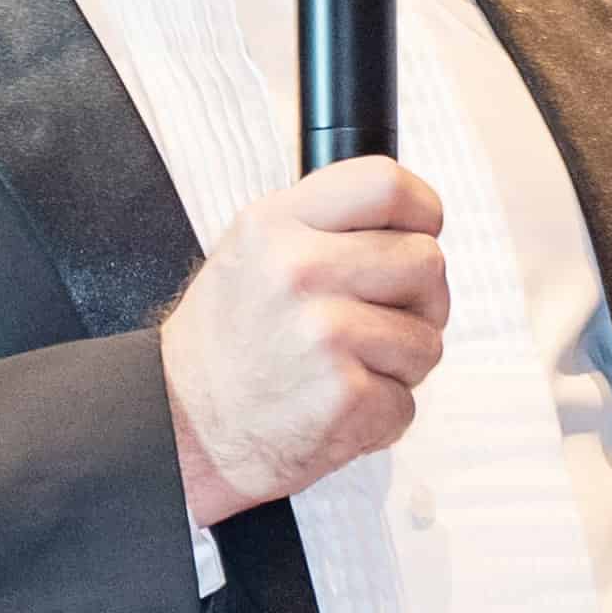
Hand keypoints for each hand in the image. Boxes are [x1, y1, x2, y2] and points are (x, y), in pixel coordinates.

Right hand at [161, 158, 447, 525]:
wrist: (183, 428)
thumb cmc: (228, 344)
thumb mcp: (253, 253)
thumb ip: (321, 226)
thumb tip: (410, 221)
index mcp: (276, 224)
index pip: (385, 184)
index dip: (422, 211)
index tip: (420, 233)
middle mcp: (299, 270)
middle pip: (425, 260)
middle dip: (420, 300)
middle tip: (381, 322)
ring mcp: (325, 333)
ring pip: (428, 337)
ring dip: (402, 364)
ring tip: (349, 371)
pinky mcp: (344, 394)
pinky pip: (407, 400)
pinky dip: (382, 415)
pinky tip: (337, 408)